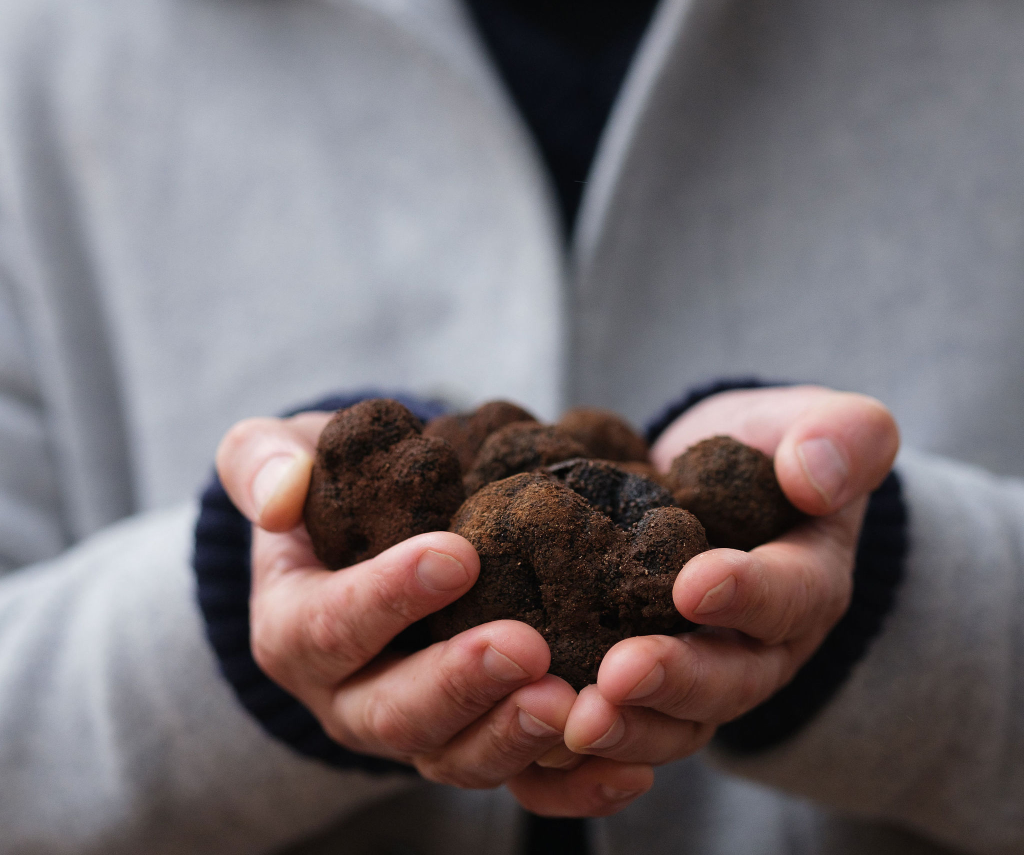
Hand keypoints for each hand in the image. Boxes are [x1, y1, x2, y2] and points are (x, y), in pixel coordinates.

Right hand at [215, 412, 652, 816]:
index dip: (388, 597)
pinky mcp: (471, 740)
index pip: (327, 627)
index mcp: (294, 629)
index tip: (458, 555)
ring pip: (453, 758)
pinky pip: (516, 783)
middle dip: (458, 685)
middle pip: (392, 715)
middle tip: (526, 647)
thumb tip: (281, 496)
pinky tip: (624, 766)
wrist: (369, 534)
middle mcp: (347, 696)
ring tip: (571, 703)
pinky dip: (569, 786)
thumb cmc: (327, 490)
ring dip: (512, 738)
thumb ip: (261, 462)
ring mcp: (413, 728)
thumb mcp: (278, 456)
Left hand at [560, 386, 899, 765]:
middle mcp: (763, 644)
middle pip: (730, 680)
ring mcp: (706, 672)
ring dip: (629, 726)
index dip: (746, 594)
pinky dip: (593, 745)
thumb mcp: (819, 423)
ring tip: (573, 721)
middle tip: (618, 677)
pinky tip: (544, 736)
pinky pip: (630, 725)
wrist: (718, 474)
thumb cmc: (769, 445)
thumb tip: (812, 477)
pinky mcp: (652, 682)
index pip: (790, 595)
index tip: (693, 586)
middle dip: (675, 681)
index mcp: (809, 580)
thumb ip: (843, 437)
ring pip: (678, 722)